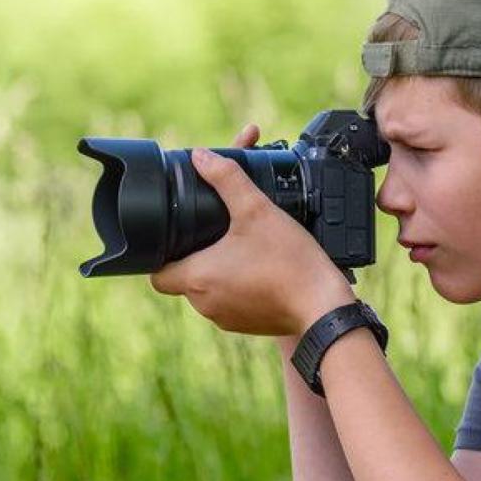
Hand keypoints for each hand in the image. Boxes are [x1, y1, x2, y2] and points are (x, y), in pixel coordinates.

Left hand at [149, 123, 355, 336]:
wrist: (323, 306)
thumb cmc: (289, 261)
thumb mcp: (256, 209)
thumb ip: (226, 178)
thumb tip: (201, 156)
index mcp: (197, 277)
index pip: (156, 274)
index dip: (160, 254)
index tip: (176, 236)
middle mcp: (204, 303)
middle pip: (183, 278)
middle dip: (195, 255)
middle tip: (214, 233)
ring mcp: (225, 318)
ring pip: (207, 290)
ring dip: (217, 270)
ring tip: (239, 247)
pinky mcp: (245, 325)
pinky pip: (229, 303)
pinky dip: (237, 286)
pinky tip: (258, 267)